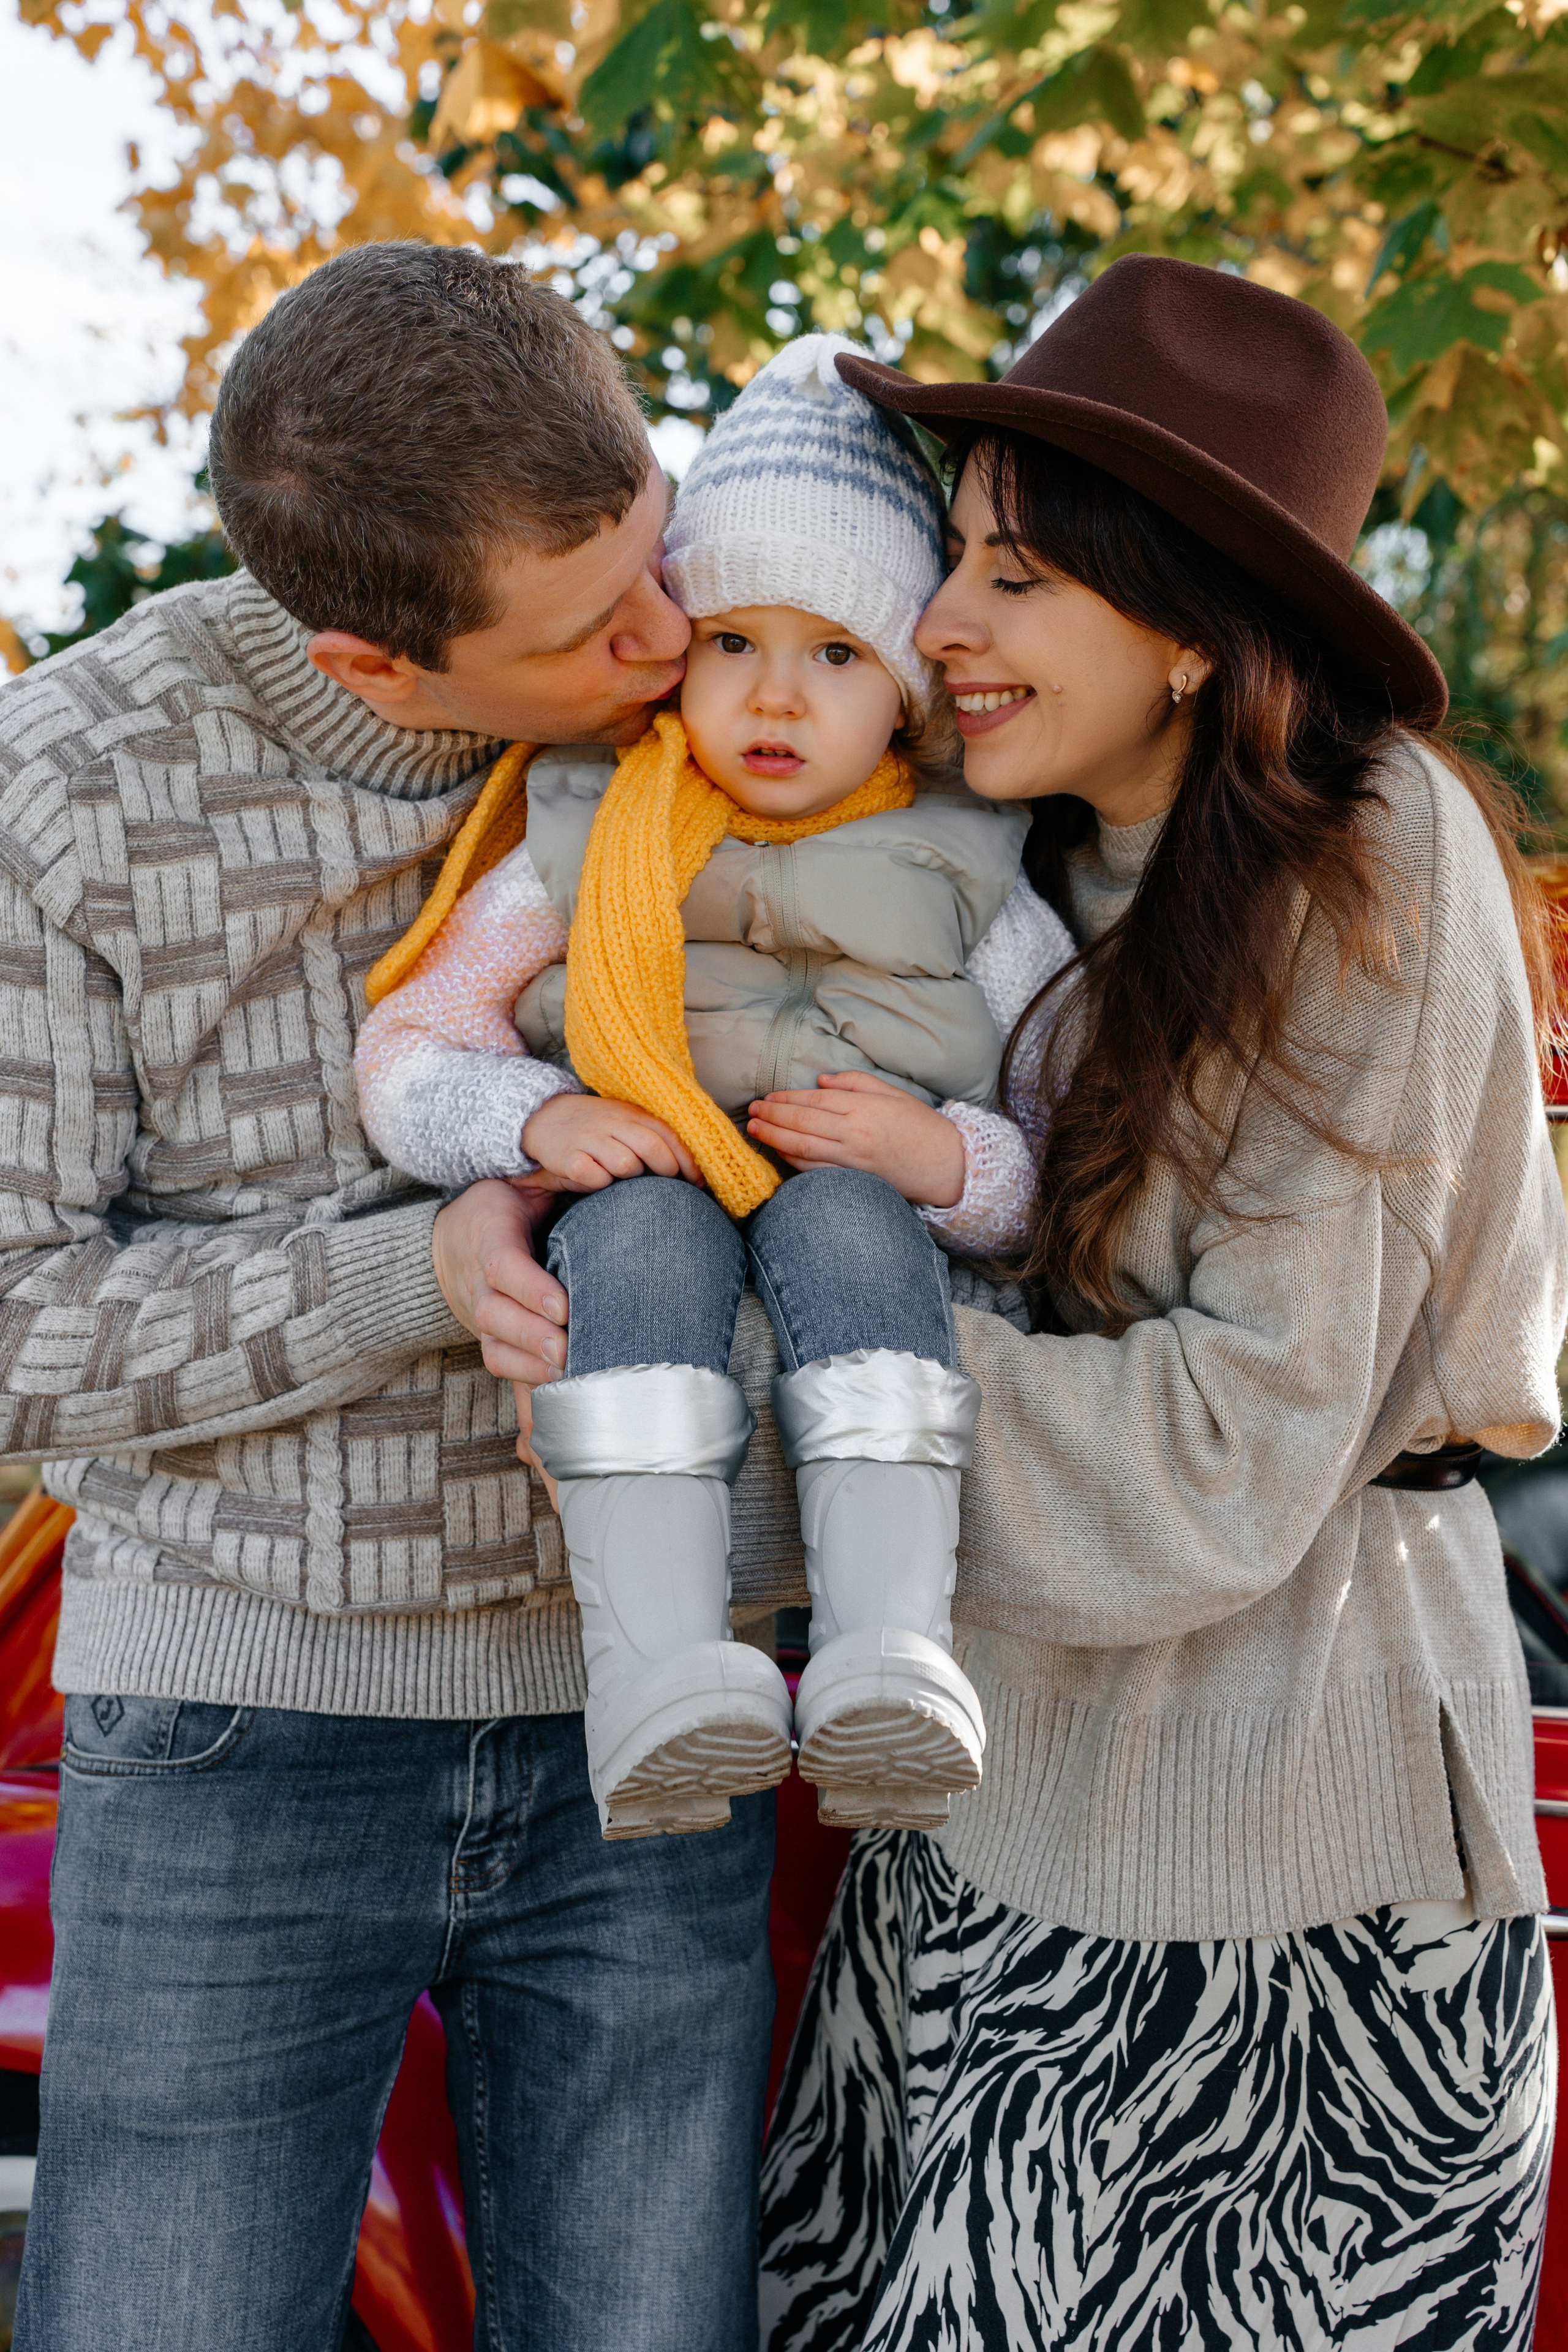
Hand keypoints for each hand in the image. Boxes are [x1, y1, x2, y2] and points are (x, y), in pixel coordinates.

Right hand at [432, 1178, 568, 1390]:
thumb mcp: (529, 1180)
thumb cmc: (510, 1204)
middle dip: (532, 1335)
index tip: (563, 1307)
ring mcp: (480, 1312)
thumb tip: (609, 1171)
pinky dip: (525, 1379)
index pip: (502, 1265)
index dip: (530, 1288)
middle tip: (567, 1350)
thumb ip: (563, 1177)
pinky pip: (498, 1363)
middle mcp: (478, 1279)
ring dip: (530, 1364)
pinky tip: (561, 1387)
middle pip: (495, 1314)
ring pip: (494, 1346)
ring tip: (569, 1374)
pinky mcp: (488, 1337)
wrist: (455, 1237)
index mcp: (490, 1234)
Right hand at [521, 1092, 702, 1192]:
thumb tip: (693, 1167)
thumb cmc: (596, 1126)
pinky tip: (597, 1179)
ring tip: (623, 1177)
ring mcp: (589, 1139)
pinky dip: (601, 1183)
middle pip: (651, 1147)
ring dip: (631, 1177)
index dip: (688, 1160)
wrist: (543, 1116)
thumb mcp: (625, 1120)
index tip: (698, 1182)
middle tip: (667, 1183)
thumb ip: (654, 1135)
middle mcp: (612, 1123)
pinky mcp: (568, 1158)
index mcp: (631, 1113)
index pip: (668, 1133)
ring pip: (626, 1164)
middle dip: (667, 1169)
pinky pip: (595, 1177)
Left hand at [746, 1070, 965, 1207]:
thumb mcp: (893, 1094)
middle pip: (802, 1123)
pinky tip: (779, 1153)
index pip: (815, 1101)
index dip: (786, 1099)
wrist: (947, 1166)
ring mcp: (854, 1160)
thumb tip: (819, 1081)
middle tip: (751, 1112)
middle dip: (772, 1117)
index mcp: (865, 1108)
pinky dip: (793, 1161)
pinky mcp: (855, 1180)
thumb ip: (855, 1083)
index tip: (766, 1098)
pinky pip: (816, 1171)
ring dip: (774, 1139)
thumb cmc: (921, 1126)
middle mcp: (856, 1133)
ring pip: (803, 1148)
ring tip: (755, 1131)